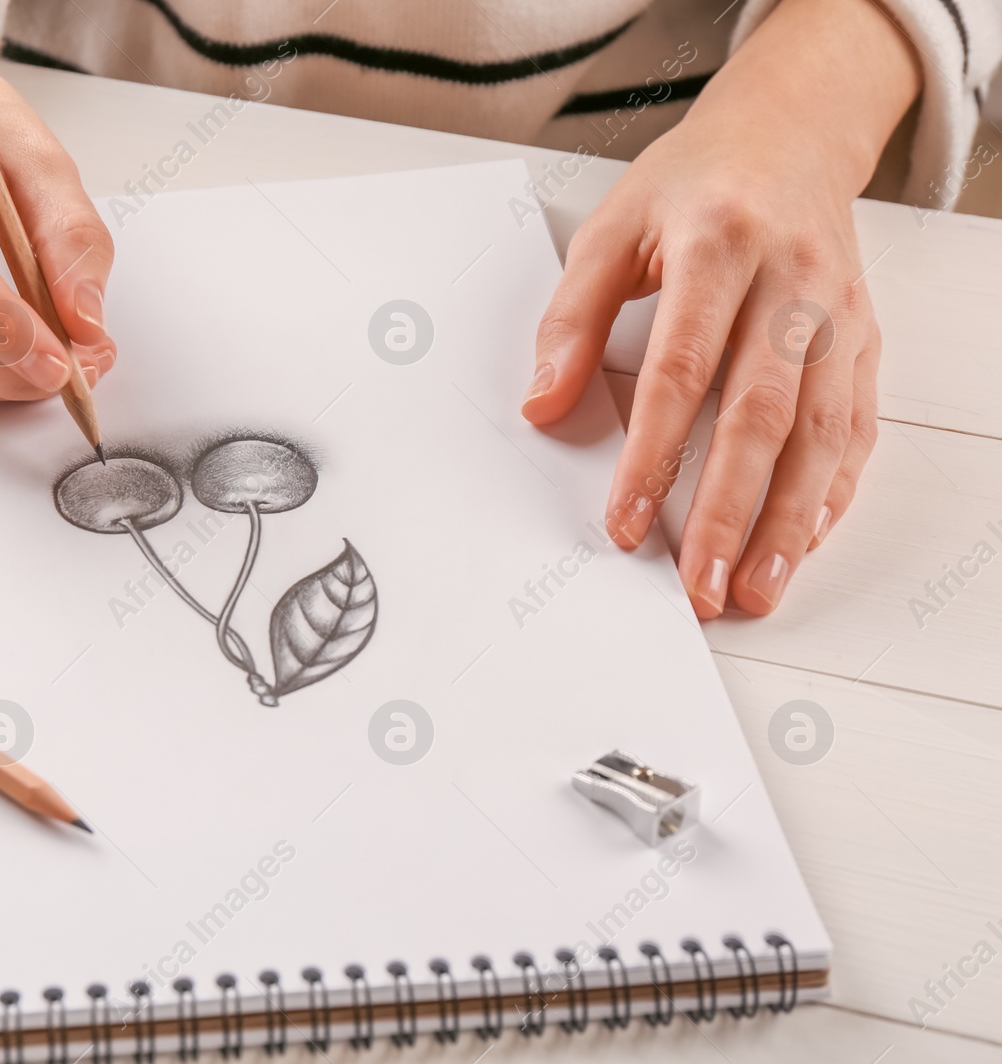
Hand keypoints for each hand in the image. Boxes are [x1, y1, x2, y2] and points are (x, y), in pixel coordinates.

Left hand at [521, 0, 918, 617]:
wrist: (790, 130)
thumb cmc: (691, 184)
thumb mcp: (610, 226)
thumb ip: (571, 317)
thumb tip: (542, 405)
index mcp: (719, 246)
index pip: (681, 371)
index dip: (652, 457)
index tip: (624, 524)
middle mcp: (791, 283)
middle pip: (761, 416)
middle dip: (728, 512)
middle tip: (699, 587)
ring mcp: (839, 315)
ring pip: (820, 434)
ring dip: (788, 522)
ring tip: (753, 589)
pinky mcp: (865, 340)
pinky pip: (855, 427)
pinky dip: (830, 491)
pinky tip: (801, 541)